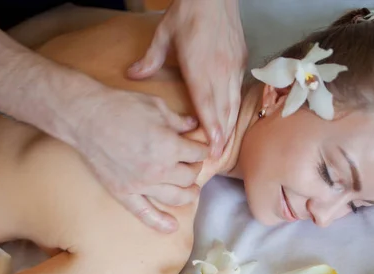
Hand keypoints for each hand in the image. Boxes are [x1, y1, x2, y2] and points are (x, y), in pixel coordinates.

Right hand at [72, 85, 207, 232]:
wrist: (85, 116)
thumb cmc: (121, 106)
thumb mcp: (156, 106)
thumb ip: (178, 121)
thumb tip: (194, 126)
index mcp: (170, 146)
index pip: (198, 154)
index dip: (202, 149)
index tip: (199, 148)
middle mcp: (159, 170)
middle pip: (189, 177)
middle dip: (195, 169)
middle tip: (192, 164)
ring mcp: (141, 185)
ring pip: (176, 198)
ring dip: (188, 195)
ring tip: (191, 191)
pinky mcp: (123, 192)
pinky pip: (144, 213)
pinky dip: (159, 222)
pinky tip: (172, 228)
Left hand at [128, 0, 246, 157]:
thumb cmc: (188, 12)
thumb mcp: (164, 34)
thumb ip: (150, 60)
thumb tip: (133, 76)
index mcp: (200, 67)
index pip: (207, 105)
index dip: (210, 129)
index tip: (211, 148)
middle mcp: (220, 70)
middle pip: (223, 110)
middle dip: (221, 136)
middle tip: (217, 158)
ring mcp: (233, 66)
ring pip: (233, 103)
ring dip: (230, 126)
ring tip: (225, 146)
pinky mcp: (240, 60)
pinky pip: (238, 90)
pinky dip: (235, 108)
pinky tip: (231, 119)